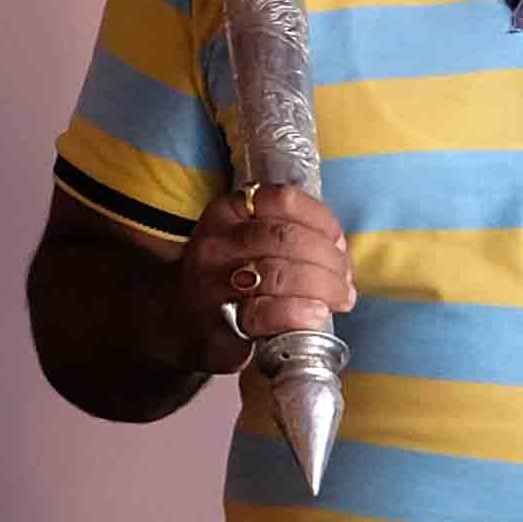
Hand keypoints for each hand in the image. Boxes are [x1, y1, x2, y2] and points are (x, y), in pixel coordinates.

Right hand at [175, 184, 349, 374]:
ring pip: (279, 274)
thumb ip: (288, 234)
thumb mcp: (247, 240)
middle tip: (345, 284)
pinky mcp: (214, 322)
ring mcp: (209, 283)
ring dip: (323, 287)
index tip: (339, 245)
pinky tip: (315, 316)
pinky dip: (298, 313)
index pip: (284, 199)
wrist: (176, 320)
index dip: (322, 221)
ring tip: (340, 299)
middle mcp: (214, 242)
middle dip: (329, 262)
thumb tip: (339, 250)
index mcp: (227, 212)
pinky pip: (264, 313)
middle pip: (287, 239)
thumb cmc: (227, 277)